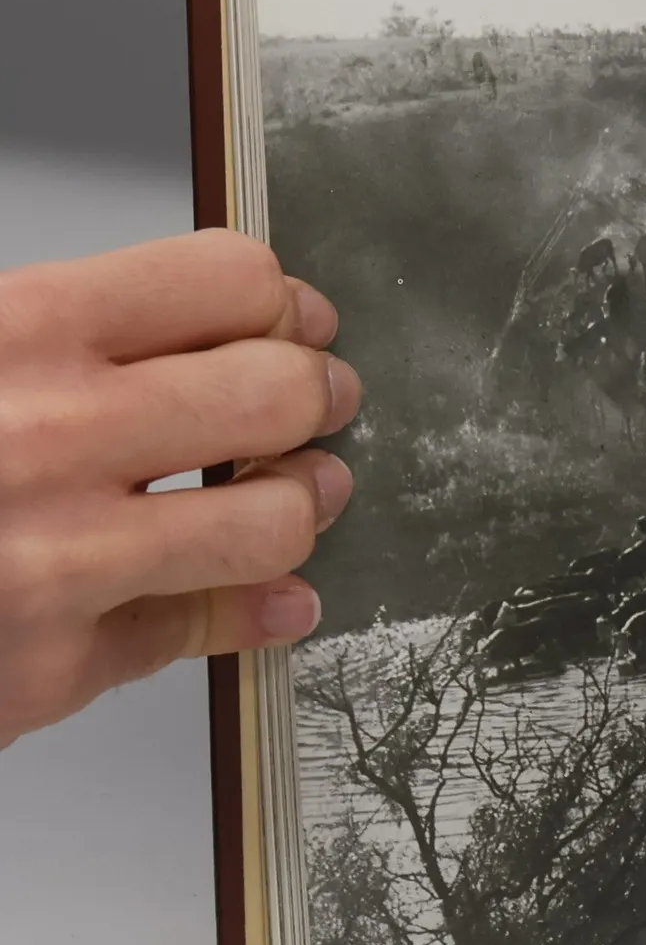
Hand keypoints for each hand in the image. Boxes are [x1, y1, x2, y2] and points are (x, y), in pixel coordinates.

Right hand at [0, 231, 360, 748]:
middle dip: (318, 396)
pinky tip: (263, 598)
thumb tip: (242, 307)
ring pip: (276, 520)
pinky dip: (254, 613)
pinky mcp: (49, 665)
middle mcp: (43, 435)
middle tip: (315, 406)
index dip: (278, 303)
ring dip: (307, 504)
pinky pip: (202, 631)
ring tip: (299, 495)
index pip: (229, 279)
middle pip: (283, 392)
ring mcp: (54, 559)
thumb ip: (70, 332)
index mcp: (13, 330)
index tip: (288, 321)